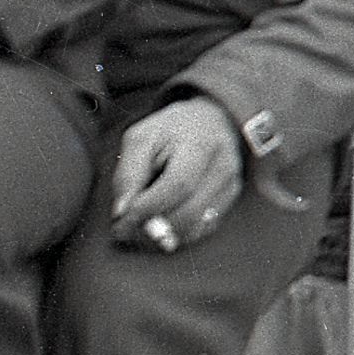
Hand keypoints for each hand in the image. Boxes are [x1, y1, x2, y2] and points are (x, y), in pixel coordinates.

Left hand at [110, 97, 244, 250]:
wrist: (209, 121)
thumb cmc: (171, 130)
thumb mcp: (142, 138)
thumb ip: (129, 174)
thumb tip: (123, 212)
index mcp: (201, 144)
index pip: (178, 185)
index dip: (148, 207)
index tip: (123, 218)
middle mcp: (223, 167)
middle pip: (187, 212)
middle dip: (152, 226)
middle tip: (126, 226)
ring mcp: (231, 186)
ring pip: (194, 227)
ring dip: (163, 233)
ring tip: (142, 222)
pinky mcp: (230, 201)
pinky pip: (201, 229)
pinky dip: (177, 232)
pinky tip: (163, 219)